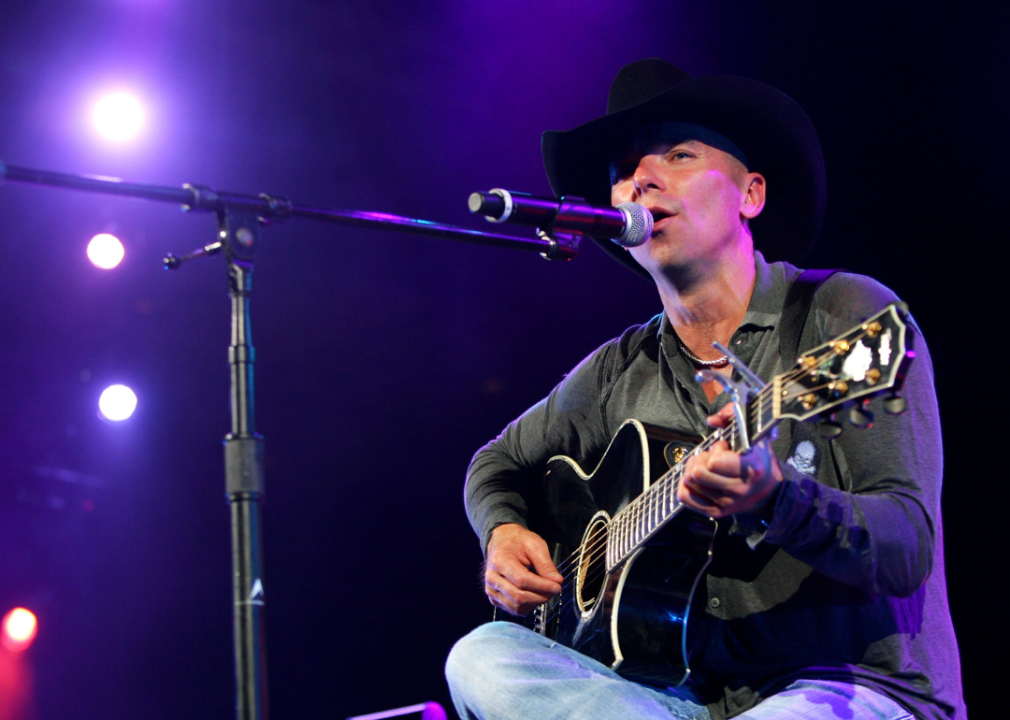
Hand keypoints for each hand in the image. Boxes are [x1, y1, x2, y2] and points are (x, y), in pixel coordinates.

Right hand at [484, 523, 562, 616]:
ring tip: (545, 592)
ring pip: (517, 607)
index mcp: (500, 560)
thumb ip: (545, 564)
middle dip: (541, 596)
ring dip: (535, 603)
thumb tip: (556, 582)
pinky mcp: (494, 598)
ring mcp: (491, 589)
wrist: (501, 540)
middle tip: (554, 589)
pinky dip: (528, 606)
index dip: (542, 586)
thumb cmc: (517, 541)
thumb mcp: (535, 545)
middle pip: (519, 596)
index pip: (522, 580)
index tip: (557, 586)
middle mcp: (492, 578)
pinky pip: (513, 609)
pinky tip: (534, 596)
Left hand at [678, 404, 782, 518]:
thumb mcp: (752, 433)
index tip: (724, 447)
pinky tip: (696, 478)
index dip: (715, 450)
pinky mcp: (716, 512)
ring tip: (706, 466)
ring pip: (690, 483)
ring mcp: (727, 503)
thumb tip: (712, 420)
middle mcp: (739, 489)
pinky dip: (685, 485)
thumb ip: (733, 415)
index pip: (715, 462)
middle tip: (710, 456)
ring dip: (693, 470)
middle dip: (700, 459)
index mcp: (751, 469)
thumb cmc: (756, 459)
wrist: (766, 490)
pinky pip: (685, 498)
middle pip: (698, 473)